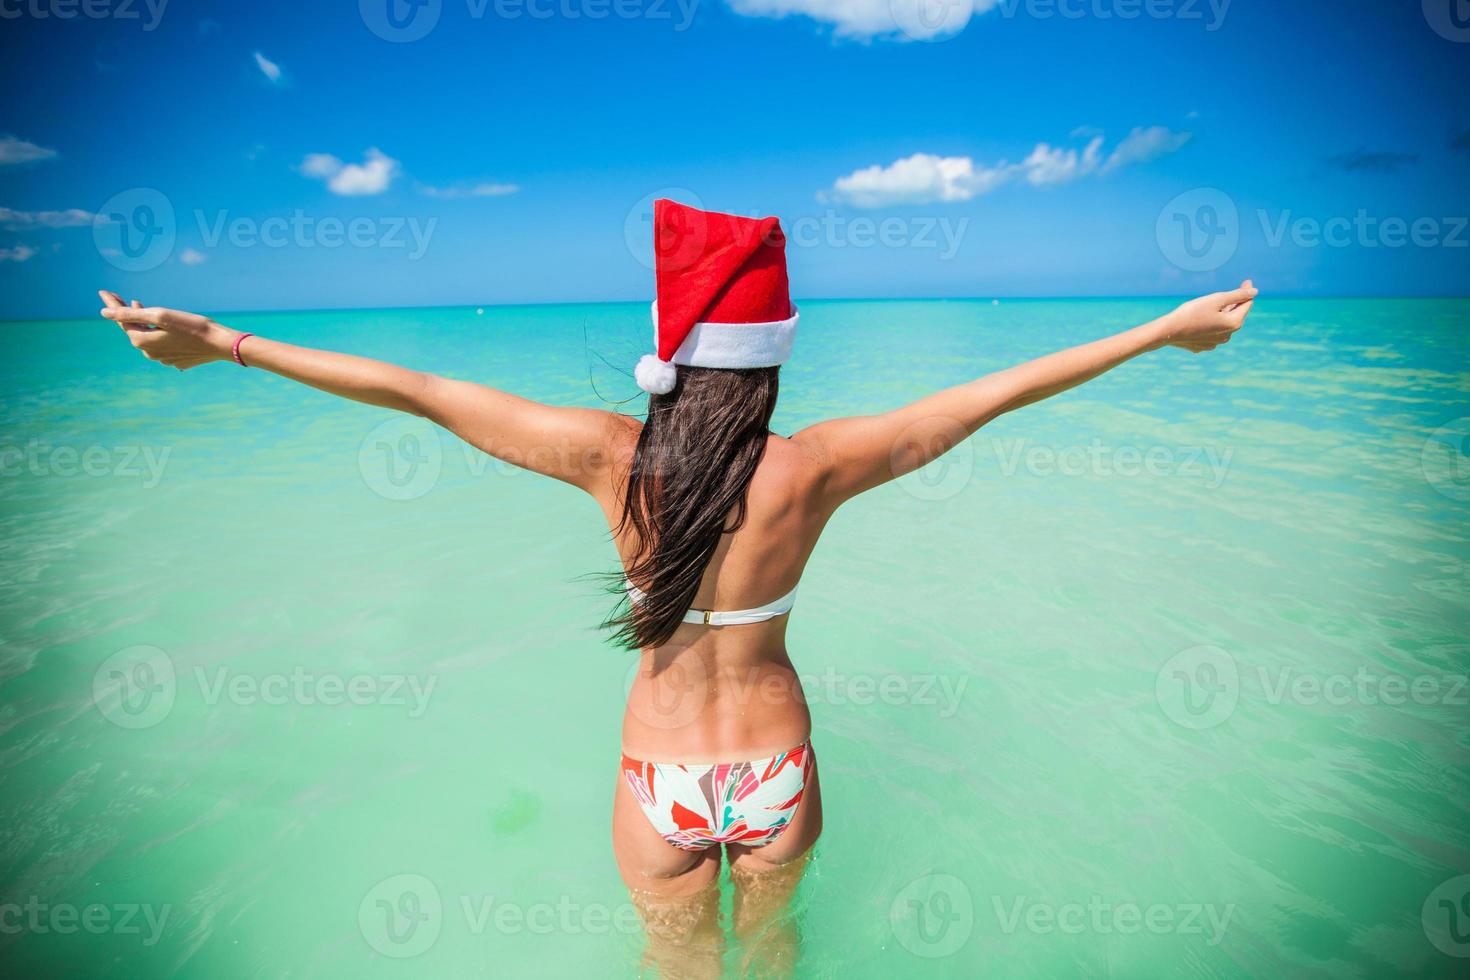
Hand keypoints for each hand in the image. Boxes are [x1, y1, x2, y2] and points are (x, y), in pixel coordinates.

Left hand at [98, 290, 238, 369]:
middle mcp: (150, 353)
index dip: (113, 304)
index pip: (121, 321)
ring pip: (148, 337)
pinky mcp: (177, 360)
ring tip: (141, 307)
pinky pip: (162, 345)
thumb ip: (130, 314)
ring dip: (143, 323)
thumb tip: (104, 313)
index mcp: (142, 341)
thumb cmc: (192, 326)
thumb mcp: (160, 315)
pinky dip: (158, 333)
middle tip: (121, 297)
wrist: (220, 344)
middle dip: (127, 314)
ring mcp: (164, 359)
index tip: (104, 291)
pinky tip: (163, 326)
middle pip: (134, 329)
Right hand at [1159, 280, 1257, 352]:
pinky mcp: (1203, 346)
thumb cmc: (1192, 312)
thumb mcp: (1216, 299)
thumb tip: (1254, 291)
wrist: (1168, 331)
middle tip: (1233, 291)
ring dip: (1223, 314)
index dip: (1246, 292)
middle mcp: (1228, 335)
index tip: (1246, 281)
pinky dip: (1211, 325)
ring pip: (1224, 325)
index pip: (1246, 304)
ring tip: (1215, 305)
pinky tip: (1202, 319)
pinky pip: (1212, 333)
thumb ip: (1237, 295)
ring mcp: (1215, 343)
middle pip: (1235, 315)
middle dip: (1235, 303)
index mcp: (1234, 323)